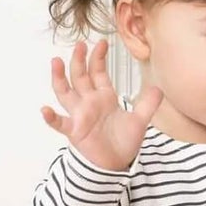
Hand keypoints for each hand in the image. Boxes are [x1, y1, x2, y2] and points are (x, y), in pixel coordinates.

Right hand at [41, 39, 161, 171]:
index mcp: (103, 97)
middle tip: (79, 44)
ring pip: (65, 92)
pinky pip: (60, 123)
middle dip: (79, 60)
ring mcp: (79, 115)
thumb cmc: (123, 141)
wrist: (116, 162)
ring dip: (59, 78)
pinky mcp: (75, 131)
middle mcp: (89, 102)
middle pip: (80, 76)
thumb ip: (148, 104)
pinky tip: (45, 110)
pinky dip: (51, 117)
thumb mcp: (140, 120)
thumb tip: (159, 88)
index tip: (102, 42)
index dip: (98, 57)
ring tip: (56, 62)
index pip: (98, 72)